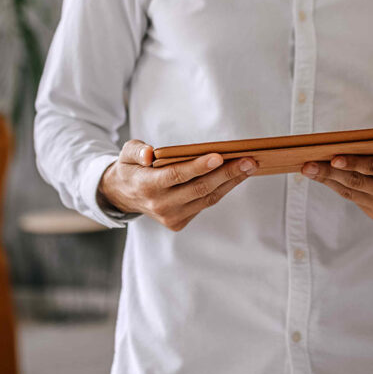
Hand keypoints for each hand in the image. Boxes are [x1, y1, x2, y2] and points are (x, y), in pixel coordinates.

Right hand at [98, 139, 256, 231]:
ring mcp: (170, 216)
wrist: (122, 195)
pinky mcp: (179, 223)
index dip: (197, 167)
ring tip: (250, 166)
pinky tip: (237, 176)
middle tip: (249, 160)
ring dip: (231, 182)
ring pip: (207, 198)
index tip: (219, 156)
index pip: (175, 176)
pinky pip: (206, 203)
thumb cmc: (132, 167)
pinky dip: (223, 189)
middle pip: (199, 188)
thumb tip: (149, 154)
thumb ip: (137, 151)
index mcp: (146, 185)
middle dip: (227, 173)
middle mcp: (159, 205)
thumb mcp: (126, 153)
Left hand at [302, 153, 372, 220]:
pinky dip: (337, 187)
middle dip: (329, 173)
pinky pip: (354, 199)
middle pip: (355, 182)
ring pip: (351, 192)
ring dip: (328, 180)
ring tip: (309, 170)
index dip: (352, 162)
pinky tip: (324, 178)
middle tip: (308, 165)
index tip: (333, 157)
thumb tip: (343, 143)